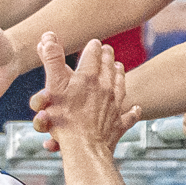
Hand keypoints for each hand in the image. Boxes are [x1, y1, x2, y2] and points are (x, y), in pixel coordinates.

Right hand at [30, 33, 138, 154]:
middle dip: (108, 57)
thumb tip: (48, 36)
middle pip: (109, 67)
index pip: (93, 54)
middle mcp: (105, 88)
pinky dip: (133, 112)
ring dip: (119, 75)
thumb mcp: (54, 85)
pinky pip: (129, 116)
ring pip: (121, 85)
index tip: (94, 42)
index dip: (93, 46)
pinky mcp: (118, 124)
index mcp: (89, 77)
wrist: (83, 148)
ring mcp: (114, 106)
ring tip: (120, 68)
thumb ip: (51, 59)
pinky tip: (136, 108)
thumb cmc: (65, 119)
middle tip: (108, 49)